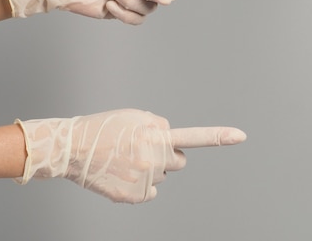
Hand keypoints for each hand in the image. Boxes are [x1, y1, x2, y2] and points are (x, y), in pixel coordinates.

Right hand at [15, 109, 245, 202]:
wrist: (71, 148)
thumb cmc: (102, 129)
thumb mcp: (133, 116)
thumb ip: (158, 125)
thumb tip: (169, 140)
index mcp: (155, 134)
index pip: (193, 136)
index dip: (219, 137)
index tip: (240, 136)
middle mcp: (153, 158)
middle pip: (179, 161)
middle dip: (169, 156)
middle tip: (145, 150)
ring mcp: (145, 179)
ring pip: (162, 176)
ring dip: (151, 169)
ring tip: (126, 159)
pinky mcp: (135, 196)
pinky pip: (150, 192)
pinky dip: (140, 186)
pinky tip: (122, 174)